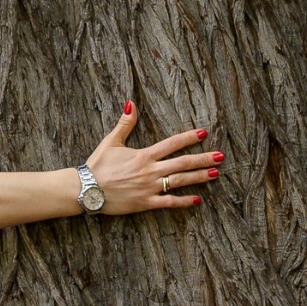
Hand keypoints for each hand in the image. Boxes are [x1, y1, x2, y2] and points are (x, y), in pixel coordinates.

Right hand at [84, 104, 219, 213]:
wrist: (86, 189)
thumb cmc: (97, 165)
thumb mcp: (111, 141)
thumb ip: (124, 123)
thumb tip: (131, 103)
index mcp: (144, 155)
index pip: (172, 144)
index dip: (189, 138)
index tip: (204, 133)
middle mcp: (150, 170)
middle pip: (182, 163)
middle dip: (203, 159)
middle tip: (220, 156)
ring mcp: (149, 187)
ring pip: (180, 181)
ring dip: (199, 177)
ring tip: (215, 174)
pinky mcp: (146, 202)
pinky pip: (169, 202)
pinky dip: (184, 201)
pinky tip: (197, 200)